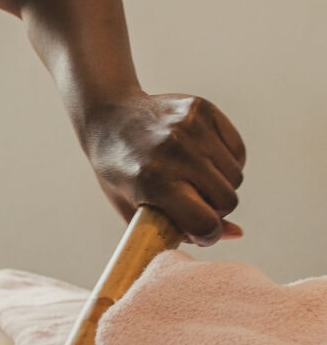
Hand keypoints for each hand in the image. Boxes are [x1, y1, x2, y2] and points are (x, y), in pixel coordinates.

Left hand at [85, 91, 245, 244]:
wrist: (108, 118)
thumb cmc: (119, 172)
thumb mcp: (136, 209)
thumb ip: (181, 230)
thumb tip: (236, 233)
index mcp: (153, 181)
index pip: (205, 222)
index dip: (207, 234)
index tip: (199, 230)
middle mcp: (174, 151)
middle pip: (227, 200)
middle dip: (216, 210)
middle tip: (193, 202)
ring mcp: (190, 127)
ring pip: (235, 176)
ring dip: (220, 185)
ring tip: (194, 179)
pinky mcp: (203, 110)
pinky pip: (237, 151)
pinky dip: (226, 162)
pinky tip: (203, 160)